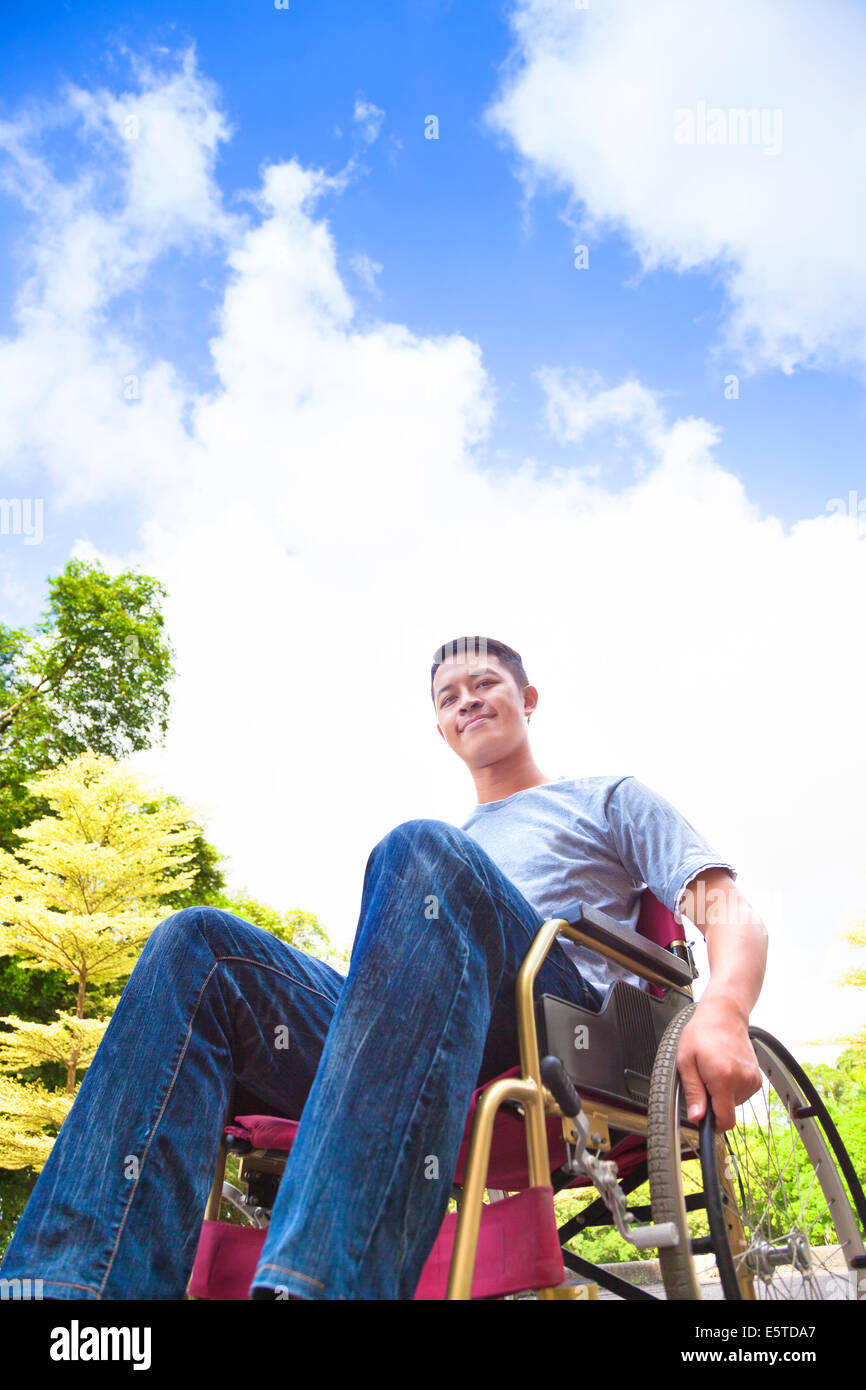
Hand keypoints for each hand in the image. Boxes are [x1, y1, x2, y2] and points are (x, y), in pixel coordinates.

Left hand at [676, 995, 762, 1130]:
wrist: (724, 1015)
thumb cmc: (702, 1034)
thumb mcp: (686, 1062)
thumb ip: (693, 1093)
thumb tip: (696, 1118)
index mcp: (724, 1078)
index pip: (725, 1121)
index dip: (712, 1125)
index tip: (703, 1119)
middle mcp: (742, 1080)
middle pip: (727, 1112)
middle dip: (713, 1101)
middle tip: (703, 1078)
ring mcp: (752, 1079)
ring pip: (734, 1103)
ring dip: (722, 1093)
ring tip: (713, 1069)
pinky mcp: (757, 1078)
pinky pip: (741, 1094)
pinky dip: (731, 1087)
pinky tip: (724, 1068)